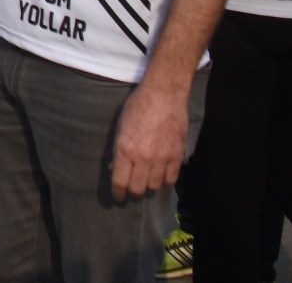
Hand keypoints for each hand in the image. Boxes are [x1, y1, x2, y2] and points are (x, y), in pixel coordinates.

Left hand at [110, 79, 189, 201]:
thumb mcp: (120, 127)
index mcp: (125, 149)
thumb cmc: (138, 107)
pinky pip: (171, 179)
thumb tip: (114, 169)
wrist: (163, 95)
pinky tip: (159, 177)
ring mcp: (162, 158)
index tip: (117, 197)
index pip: (120, 182)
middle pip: (137, 189)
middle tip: (130, 192)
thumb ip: (118, 150)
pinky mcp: (177, 156)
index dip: (118, 193)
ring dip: (148, 187)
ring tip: (144, 182)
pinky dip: (164, 182)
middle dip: (132, 193)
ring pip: (154, 186)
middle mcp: (143, 157)